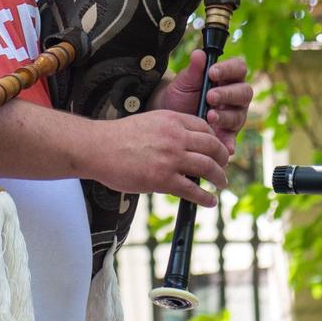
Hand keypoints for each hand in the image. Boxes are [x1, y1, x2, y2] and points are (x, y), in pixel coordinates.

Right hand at [83, 110, 231, 206]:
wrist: (97, 148)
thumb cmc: (118, 137)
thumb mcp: (148, 122)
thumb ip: (168, 130)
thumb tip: (184, 146)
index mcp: (171, 119)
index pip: (205, 128)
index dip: (215, 140)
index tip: (216, 149)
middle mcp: (175, 137)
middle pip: (212, 146)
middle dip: (223, 158)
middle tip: (224, 167)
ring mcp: (171, 158)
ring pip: (208, 167)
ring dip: (219, 177)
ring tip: (222, 184)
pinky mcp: (163, 179)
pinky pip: (193, 190)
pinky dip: (205, 197)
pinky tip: (209, 201)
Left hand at [148, 51, 252, 150]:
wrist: (170, 115)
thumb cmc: (181, 93)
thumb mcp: (184, 82)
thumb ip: (193, 70)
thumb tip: (198, 54)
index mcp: (229, 77)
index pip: (239, 68)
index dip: (229, 69)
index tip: (212, 72)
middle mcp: (236, 96)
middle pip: (244, 92)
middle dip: (227, 94)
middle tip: (210, 97)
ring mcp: (234, 115)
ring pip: (239, 115)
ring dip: (225, 115)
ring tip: (209, 116)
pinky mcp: (228, 134)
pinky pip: (233, 138)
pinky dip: (229, 143)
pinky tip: (224, 147)